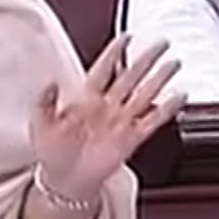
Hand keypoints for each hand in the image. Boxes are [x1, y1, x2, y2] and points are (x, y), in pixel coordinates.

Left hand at [28, 35, 184, 199]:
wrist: (64, 181)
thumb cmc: (51, 153)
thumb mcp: (40, 123)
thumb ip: (44, 101)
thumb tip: (50, 81)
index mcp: (85, 98)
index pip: (103, 68)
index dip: (114, 52)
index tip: (126, 37)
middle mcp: (107, 107)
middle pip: (130, 76)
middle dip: (146, 59)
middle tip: (161, 43)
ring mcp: (120, 122)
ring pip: (145, 94)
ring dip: (159, 79)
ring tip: (173, 64)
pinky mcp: (131, 139)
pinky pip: (152, 121)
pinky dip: (166, 109)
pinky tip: (178, 97)